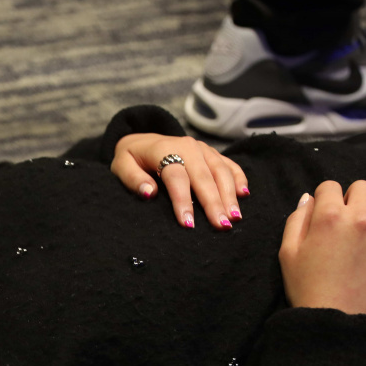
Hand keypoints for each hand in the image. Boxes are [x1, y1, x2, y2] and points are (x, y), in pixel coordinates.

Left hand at [111, 133, 248, 229]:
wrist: (142, 140)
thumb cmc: (131, 159)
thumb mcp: (121, 166)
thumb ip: (132, 179)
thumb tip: (149, 193)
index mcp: (163, 149)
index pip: (176, 177)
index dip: (182, 201)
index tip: (188, 224)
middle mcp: (187, 146)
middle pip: (203, 176)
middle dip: (214, 202)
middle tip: (222, 225)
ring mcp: (202, 149)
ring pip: (220, 171)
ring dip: (229, 194)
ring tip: (235, 217)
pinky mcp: (211, 153)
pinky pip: (229, 164)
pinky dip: (238, 177)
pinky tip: (244, 194)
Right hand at [278, 180, 365, 321]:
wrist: (335, 320)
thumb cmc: (305, 286)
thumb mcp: (287, 253)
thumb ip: (297, 220)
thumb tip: (308, 199)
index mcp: (329, 216)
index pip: (330, 185)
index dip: (322, 197)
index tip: (321, 213)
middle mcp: (360, 218)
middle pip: (363, 187)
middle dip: (350, 197)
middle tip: (343, 218)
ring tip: (362, 229)